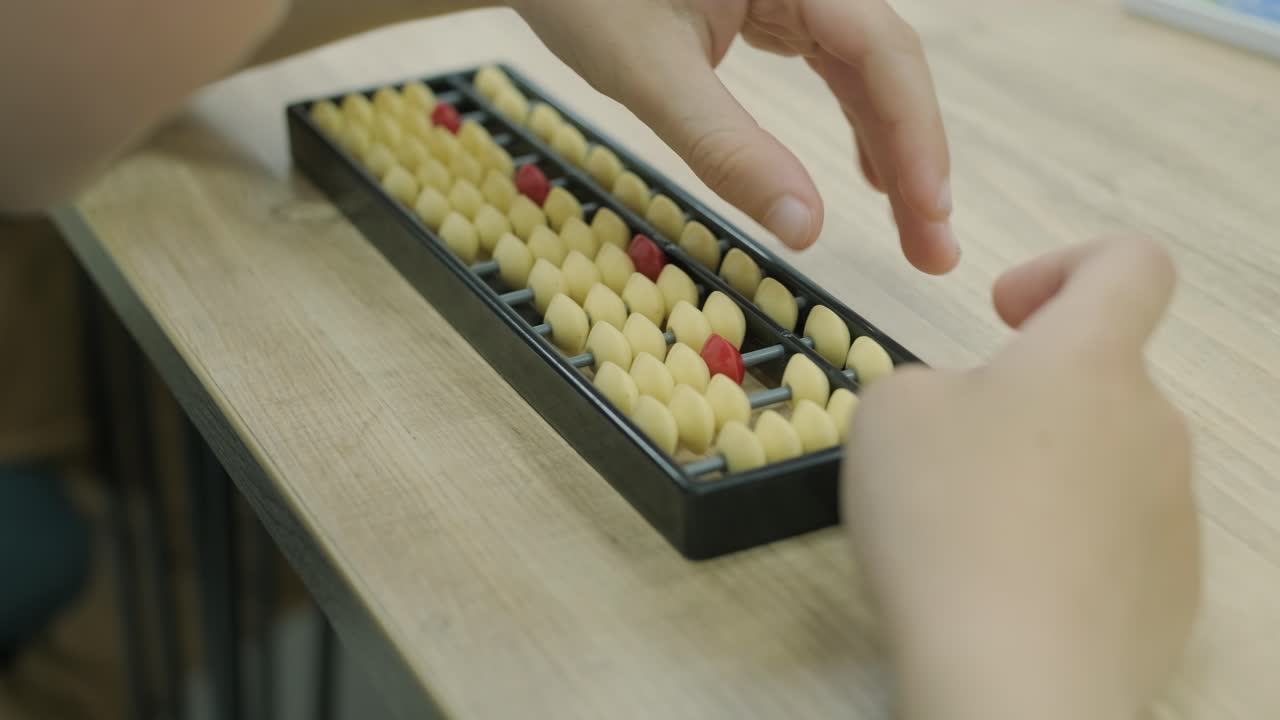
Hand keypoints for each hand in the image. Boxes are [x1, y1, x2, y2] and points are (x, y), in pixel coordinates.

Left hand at [511, 0, 957, 273]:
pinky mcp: (775, 1)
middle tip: (935, 250)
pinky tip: (870, 171)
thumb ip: (727, 148)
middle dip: (915, 157)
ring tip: (914, 225)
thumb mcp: (650, 74)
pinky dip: (856, 118)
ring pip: (867, 67)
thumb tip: (806, 230)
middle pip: (887, 64)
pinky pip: (835, 61)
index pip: (882, 51)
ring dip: (892, 145)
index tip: (932, 214)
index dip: (916, 135)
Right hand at [842, 236, 1199, 719]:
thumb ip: (930, 383)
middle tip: (952, 453)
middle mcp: (1153, 424)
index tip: (1008, 312)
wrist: (1010, 676)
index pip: (1132, 265)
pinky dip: (1067, 545)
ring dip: (1044, 474)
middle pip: (1101, 380)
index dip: (1069, 266)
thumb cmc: (945, 522)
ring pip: (1104, 462)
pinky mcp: (1174, 589)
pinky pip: (1116, 539)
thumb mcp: (889, 413)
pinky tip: (1010, 587)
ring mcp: (1172, 511)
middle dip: (1028, 399)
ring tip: (971, 532)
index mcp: (1090, 360)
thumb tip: (963, 413)